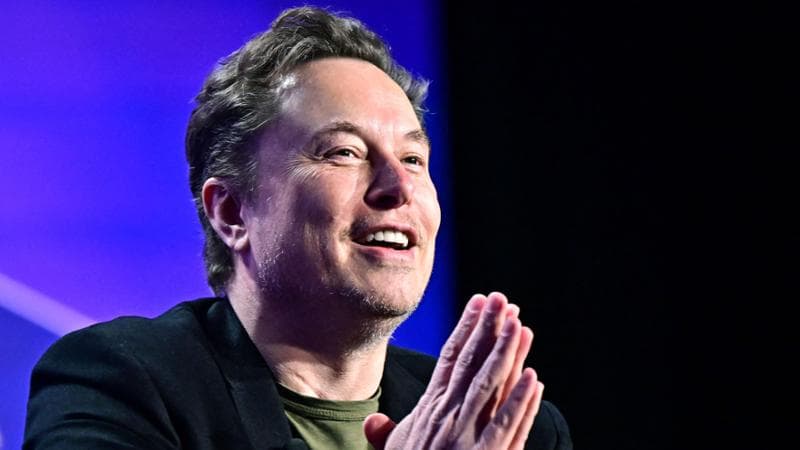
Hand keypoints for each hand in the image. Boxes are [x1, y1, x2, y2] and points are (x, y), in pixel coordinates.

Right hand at [364, 292, 543, 449]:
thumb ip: (387, 434)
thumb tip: (374, 420)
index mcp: (429, 411)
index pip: (449, 359)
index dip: (466, 329)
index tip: (480, 303)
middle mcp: (447, 418)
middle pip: (471, 364)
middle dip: (488, 329)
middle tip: (503, 299)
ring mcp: (466, 437)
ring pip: (491, 387)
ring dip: (507, 354)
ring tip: (520, 324)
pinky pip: (506, 427)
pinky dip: (521, 402)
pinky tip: (533, 378)